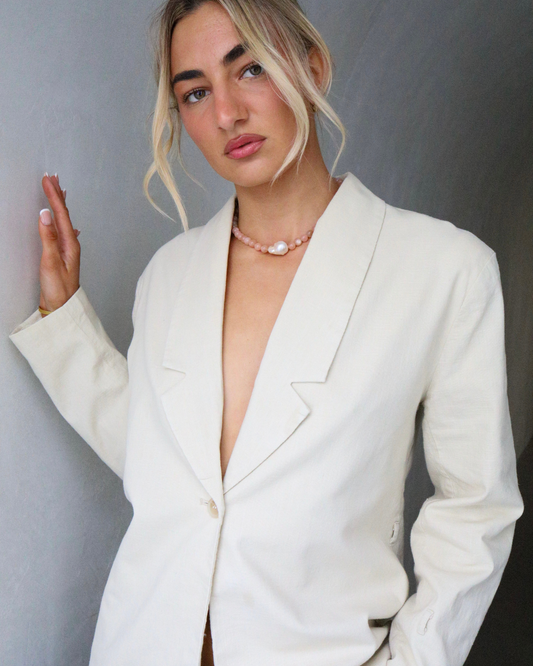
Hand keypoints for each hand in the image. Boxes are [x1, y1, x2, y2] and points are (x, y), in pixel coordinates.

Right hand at [38, 174, 80, 313]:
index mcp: (69, 243)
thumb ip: (48, 238)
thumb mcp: (50, 262)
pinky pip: (61, 229)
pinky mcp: (62, 254)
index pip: (60, 214)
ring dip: (59, 204)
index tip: (47, 180)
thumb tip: (45, 215)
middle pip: (63, 214)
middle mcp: (71, 244)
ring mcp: (67, 249)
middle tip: (52, 177)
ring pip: (63, 220)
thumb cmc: (58, 289)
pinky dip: (59, 218)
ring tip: (57, 190)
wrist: (62, 308)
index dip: (53, 196)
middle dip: (57, 194)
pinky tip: (62, 219)